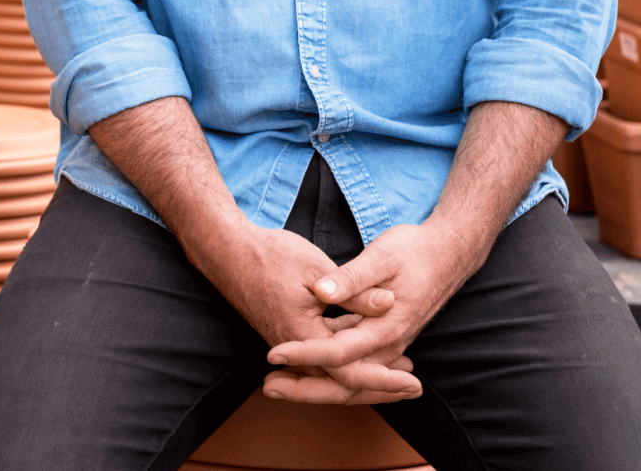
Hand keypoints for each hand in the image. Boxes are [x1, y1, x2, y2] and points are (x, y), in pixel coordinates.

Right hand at [194, 223, 418, 404]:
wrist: (227, 251)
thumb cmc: (269, 255)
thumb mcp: (318, 269)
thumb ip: (355, 292)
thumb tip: (390, 303)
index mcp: (303, 336)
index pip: (349, 374)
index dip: (384, 381)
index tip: (412, 384)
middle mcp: (295, 349)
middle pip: (342, 384)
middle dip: (380, 389)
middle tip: (413, 390)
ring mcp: (290, 344)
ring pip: (332, 372)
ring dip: (366, 374)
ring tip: (400, 372)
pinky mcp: (289, 334)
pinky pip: (322, 357)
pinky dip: (347, 357)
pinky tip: (367, 348)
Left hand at [261, 219, 488, 401]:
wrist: (448, 253)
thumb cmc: (415, 250)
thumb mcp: (382, 256)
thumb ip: (352, 278)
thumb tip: (322, 292)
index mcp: (386, 327)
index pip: (337, 352)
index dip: (304, 354)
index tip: (273, 354)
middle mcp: (387, 344)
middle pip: (343, 381)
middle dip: (305, 388)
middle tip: (267, 388)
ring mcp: (386, 344)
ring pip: (346, 376)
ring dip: (312, 380)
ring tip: (275, 382)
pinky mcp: (381, 337)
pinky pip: (352, 361)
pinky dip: (326, 365)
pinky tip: (301, 360)